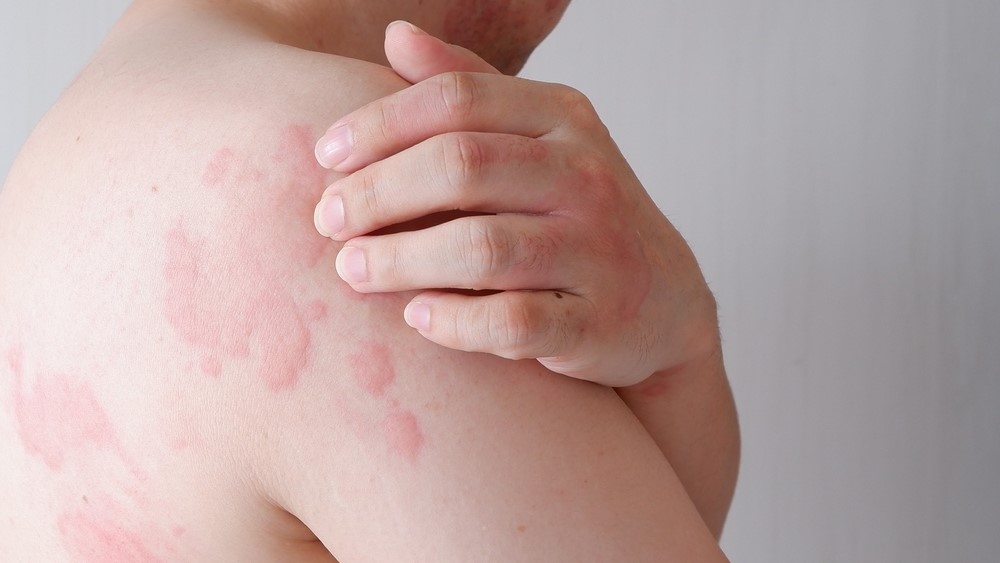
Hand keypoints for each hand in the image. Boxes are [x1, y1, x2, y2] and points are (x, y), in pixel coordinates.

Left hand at [312, 21, 719, 386]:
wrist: (663, 303)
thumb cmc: (577, 213)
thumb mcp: (540, 138)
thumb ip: (470, 88)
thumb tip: (395, 35)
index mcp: (564, 118)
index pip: (458, 98)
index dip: (379, 124)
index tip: (325, 156)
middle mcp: (586, 175)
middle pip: (462, 166)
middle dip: (378, 192)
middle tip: (326, 220)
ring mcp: (597, 251)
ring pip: (481, 247)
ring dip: (400, 260)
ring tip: (351, 270)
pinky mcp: (596, 324)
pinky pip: (512, 322)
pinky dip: (453, 321)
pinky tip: (416, 316)